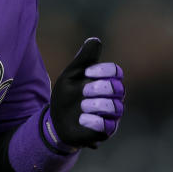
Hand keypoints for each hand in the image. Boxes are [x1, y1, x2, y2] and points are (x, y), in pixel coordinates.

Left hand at [42, 37, 123, 151]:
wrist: (55, 120)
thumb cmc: (66, 95)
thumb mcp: (71, 75)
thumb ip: (84, 59)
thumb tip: (95, 40)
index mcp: (106, 81)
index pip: (116, 71)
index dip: (102, 70)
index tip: (86, 73)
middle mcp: (114, 98)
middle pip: (117, 88)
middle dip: (97, 88)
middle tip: (83, 92)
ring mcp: (112, 115)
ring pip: (114, 107)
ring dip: (94, 105)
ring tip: (81, 106)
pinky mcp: (106, 131)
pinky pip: (107, 126)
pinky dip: (92, 121)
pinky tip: (82, 119)